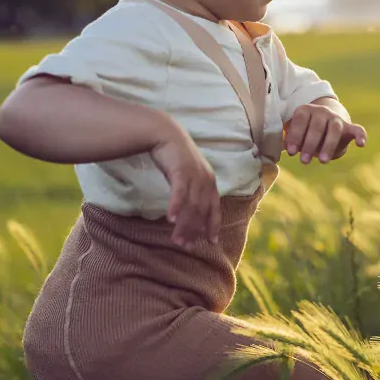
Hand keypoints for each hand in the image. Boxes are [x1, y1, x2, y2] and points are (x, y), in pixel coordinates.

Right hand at [149, 123, 220, 247]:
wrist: (164, 133)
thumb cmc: (174, 157)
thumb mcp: (187, 175)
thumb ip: (192, 191)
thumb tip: (188, 211)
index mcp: (209, 182)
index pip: (214, 208)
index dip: (213, 225)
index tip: (212, 242)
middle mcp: (206, 180)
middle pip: (202, 211)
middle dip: (195, 231)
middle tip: (185, 246)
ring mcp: (194, 175)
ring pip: (192, 205)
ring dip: (184, 225)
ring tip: (176, 240)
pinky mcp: (181, 170)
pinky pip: (180, 193)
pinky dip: (176, 207)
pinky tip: (170, 219)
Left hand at [283, 103, 366, 164]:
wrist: (326, 119)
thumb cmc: (304, 130)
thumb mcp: (295, 132)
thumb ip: (288, 140)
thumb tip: (278, 150)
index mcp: (306, 110)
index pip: (300, 120)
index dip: (295, 136)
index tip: (291, 152)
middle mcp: (322, 112)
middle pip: (317, 126)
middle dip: (310, 144)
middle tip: (304, 161)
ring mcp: (336, 119)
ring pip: (334, 129)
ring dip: (328, 145)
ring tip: (323, 161)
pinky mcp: (349, 127)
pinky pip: (357, 129)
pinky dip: (361, 136)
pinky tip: (361, 144)